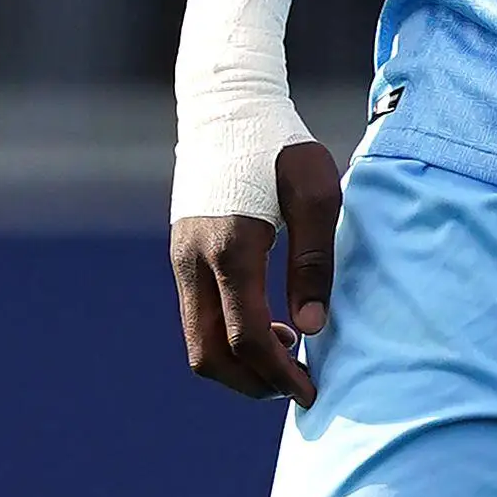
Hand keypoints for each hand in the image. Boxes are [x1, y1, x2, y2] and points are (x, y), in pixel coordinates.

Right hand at [171, 138, 343, 401]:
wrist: (226, 107)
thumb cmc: (280, 146)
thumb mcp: (315, 195)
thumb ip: (315, 262)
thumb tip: (311, 330)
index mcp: (231, 247)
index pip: (247, 337)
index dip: (279, 374)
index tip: (311, 390)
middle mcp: (195, 260)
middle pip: (209, 355)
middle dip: (253, 383)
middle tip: (296, 384)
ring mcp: (181, 260)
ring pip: (197, 341)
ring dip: (239, 363)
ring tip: (286, 352)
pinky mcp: (181, 256)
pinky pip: (197, 317)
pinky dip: (227, 338)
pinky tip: (267, 324)